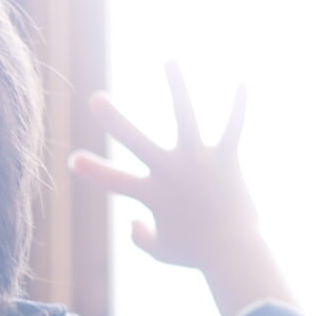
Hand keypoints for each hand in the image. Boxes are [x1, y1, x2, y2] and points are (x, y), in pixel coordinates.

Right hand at [69, 64, 295, 315]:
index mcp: (153, 194)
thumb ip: (141, 238)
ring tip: (168, 61)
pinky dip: (238, 106)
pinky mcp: (226, 160)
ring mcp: (198, 163)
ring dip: (176, 87)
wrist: (234, 253)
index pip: (113, 180)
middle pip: (137, 142)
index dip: (92, 170)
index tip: (74, 159)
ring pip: (184, 117)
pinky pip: (233, 127)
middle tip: (96, 99)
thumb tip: (133, 223)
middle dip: (114, 120)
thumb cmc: (197, 254)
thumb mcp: (162, 252)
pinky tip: (242, 82)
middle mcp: (171, 173)